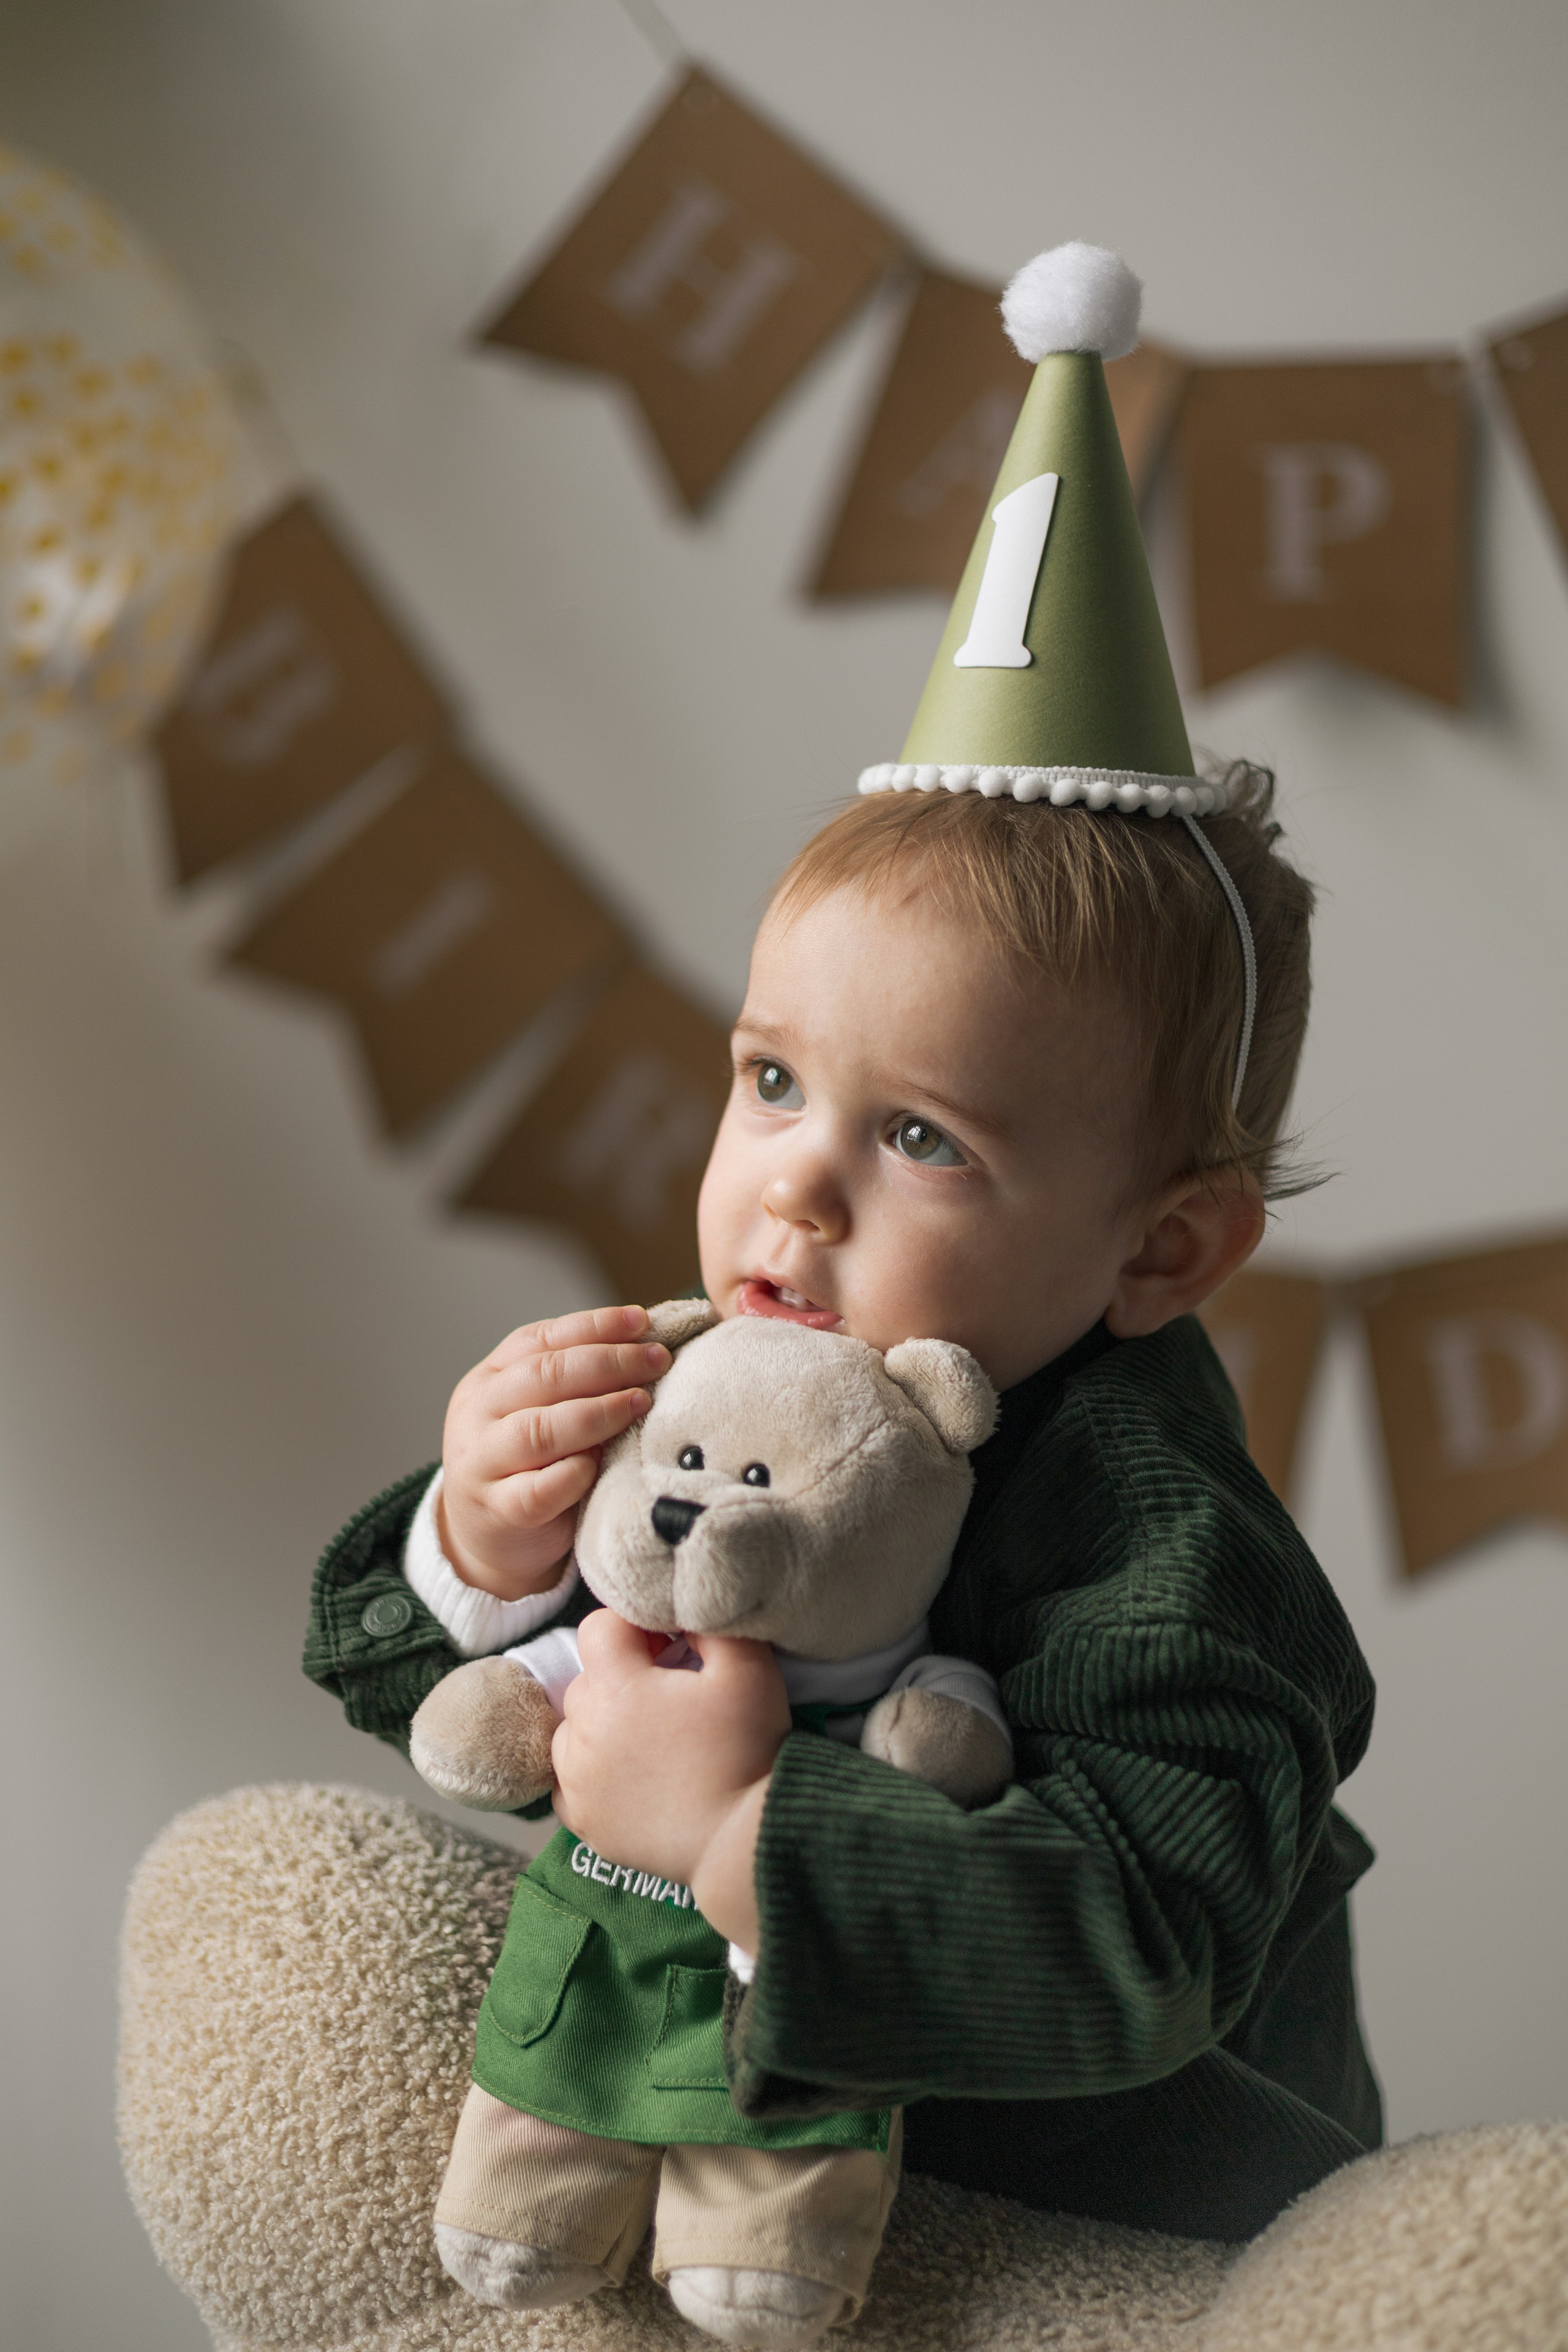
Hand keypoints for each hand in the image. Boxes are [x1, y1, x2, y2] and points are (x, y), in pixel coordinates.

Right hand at [439, 1306, 669, 1599]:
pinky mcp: (498, 1512)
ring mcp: (482, 1464)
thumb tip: (645, 1347)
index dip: (594, 1326)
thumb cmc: (528, 1464)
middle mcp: (479, 1414)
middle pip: (542, 1376)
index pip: (541, 1339)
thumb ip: (574, 1383)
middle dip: (608, 1363)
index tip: (643, 1323)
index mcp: (489, 1379)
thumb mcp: (537, 1411)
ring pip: (538, 1431)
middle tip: (657, 1361)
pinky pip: (537, 1491)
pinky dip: (572, 1475)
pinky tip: (599, 1465)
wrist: (483, 1539)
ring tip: (641, 1403)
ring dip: (597, 1413)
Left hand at [551, 1611, 789, 1948]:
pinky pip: (568, 1780)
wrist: (744, 1840)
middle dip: (623, 1676)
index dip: (634, 1627)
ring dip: (602, 1723)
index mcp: (616, 1689)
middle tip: (672, 1696)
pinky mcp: (582, 1822)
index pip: (599, 1628)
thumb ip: (709, 1624)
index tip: (670, 1647)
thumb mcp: (747, 1669)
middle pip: (588, 1679)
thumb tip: (679, 1609)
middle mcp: (582, 1732)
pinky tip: (631, 1774)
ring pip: (573, 1728)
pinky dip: (591, 1771)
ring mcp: (576, 1782)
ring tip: (652, 1738)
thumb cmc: (747, 1751)